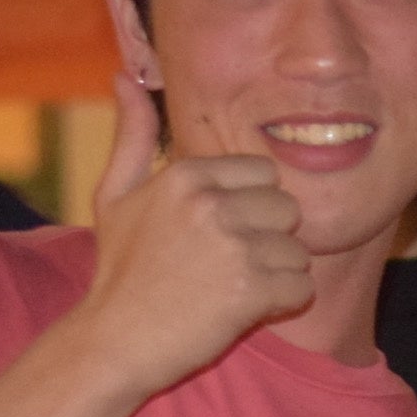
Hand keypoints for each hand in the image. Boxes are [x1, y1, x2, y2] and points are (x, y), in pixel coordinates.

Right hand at [66, 73, 311, 397]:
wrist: (113, 341)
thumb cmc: (121, 269)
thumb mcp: (115, 196)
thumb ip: (132, 136)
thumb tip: (126, 76)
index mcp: (188, 176)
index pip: (265, 174)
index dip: (249, 207)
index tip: (214, 233)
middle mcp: (212, 204)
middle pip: (289, 209)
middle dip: (268, 238)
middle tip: (223, 264)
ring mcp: (234, 246)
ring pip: (300, 251)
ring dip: (275, 273)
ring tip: (228, 287)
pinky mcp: (253, 289)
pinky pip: (302, 287)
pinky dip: (281, 304)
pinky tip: (240, 309)